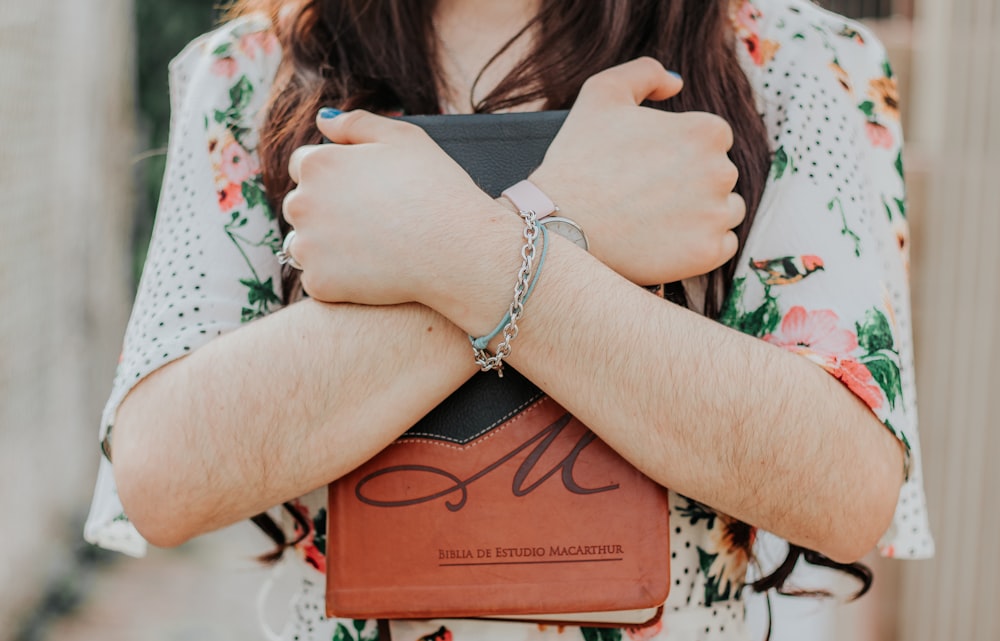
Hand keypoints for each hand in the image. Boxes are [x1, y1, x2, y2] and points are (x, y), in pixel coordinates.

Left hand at [282, 110, 502, 304]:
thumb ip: (356, 123)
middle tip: (373, 220)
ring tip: (372, 246)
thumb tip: (322, 120)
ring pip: (304, 243)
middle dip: (327, 209)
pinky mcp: (319, 283)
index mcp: (317, 163)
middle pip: (301, 204)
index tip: (363, 190)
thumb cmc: (436, 189)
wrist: (457, 250)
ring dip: (327, 244)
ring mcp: (307, 246)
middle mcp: (302, 202)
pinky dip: (340, 277)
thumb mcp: (403, 137)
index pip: (304, 165)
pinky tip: (372, 271)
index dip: (336, 175)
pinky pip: (320, 278)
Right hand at [529, 57, 744, 284]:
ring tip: (656, 218)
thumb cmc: (578, 158)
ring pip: (726, 210)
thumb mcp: (602, 93)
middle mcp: (721, 171)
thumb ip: (645, 73)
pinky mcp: (707, 254)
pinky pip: (723, 246)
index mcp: (706, 131)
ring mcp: (715, 215)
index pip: (712, 141)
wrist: (559, 222)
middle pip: (721, 176)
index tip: (650, 168)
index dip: (679, 153)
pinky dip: (701, 245)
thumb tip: (677, 84)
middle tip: (646, 195)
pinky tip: (668, 240)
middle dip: (692, 183)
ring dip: (701, 214)